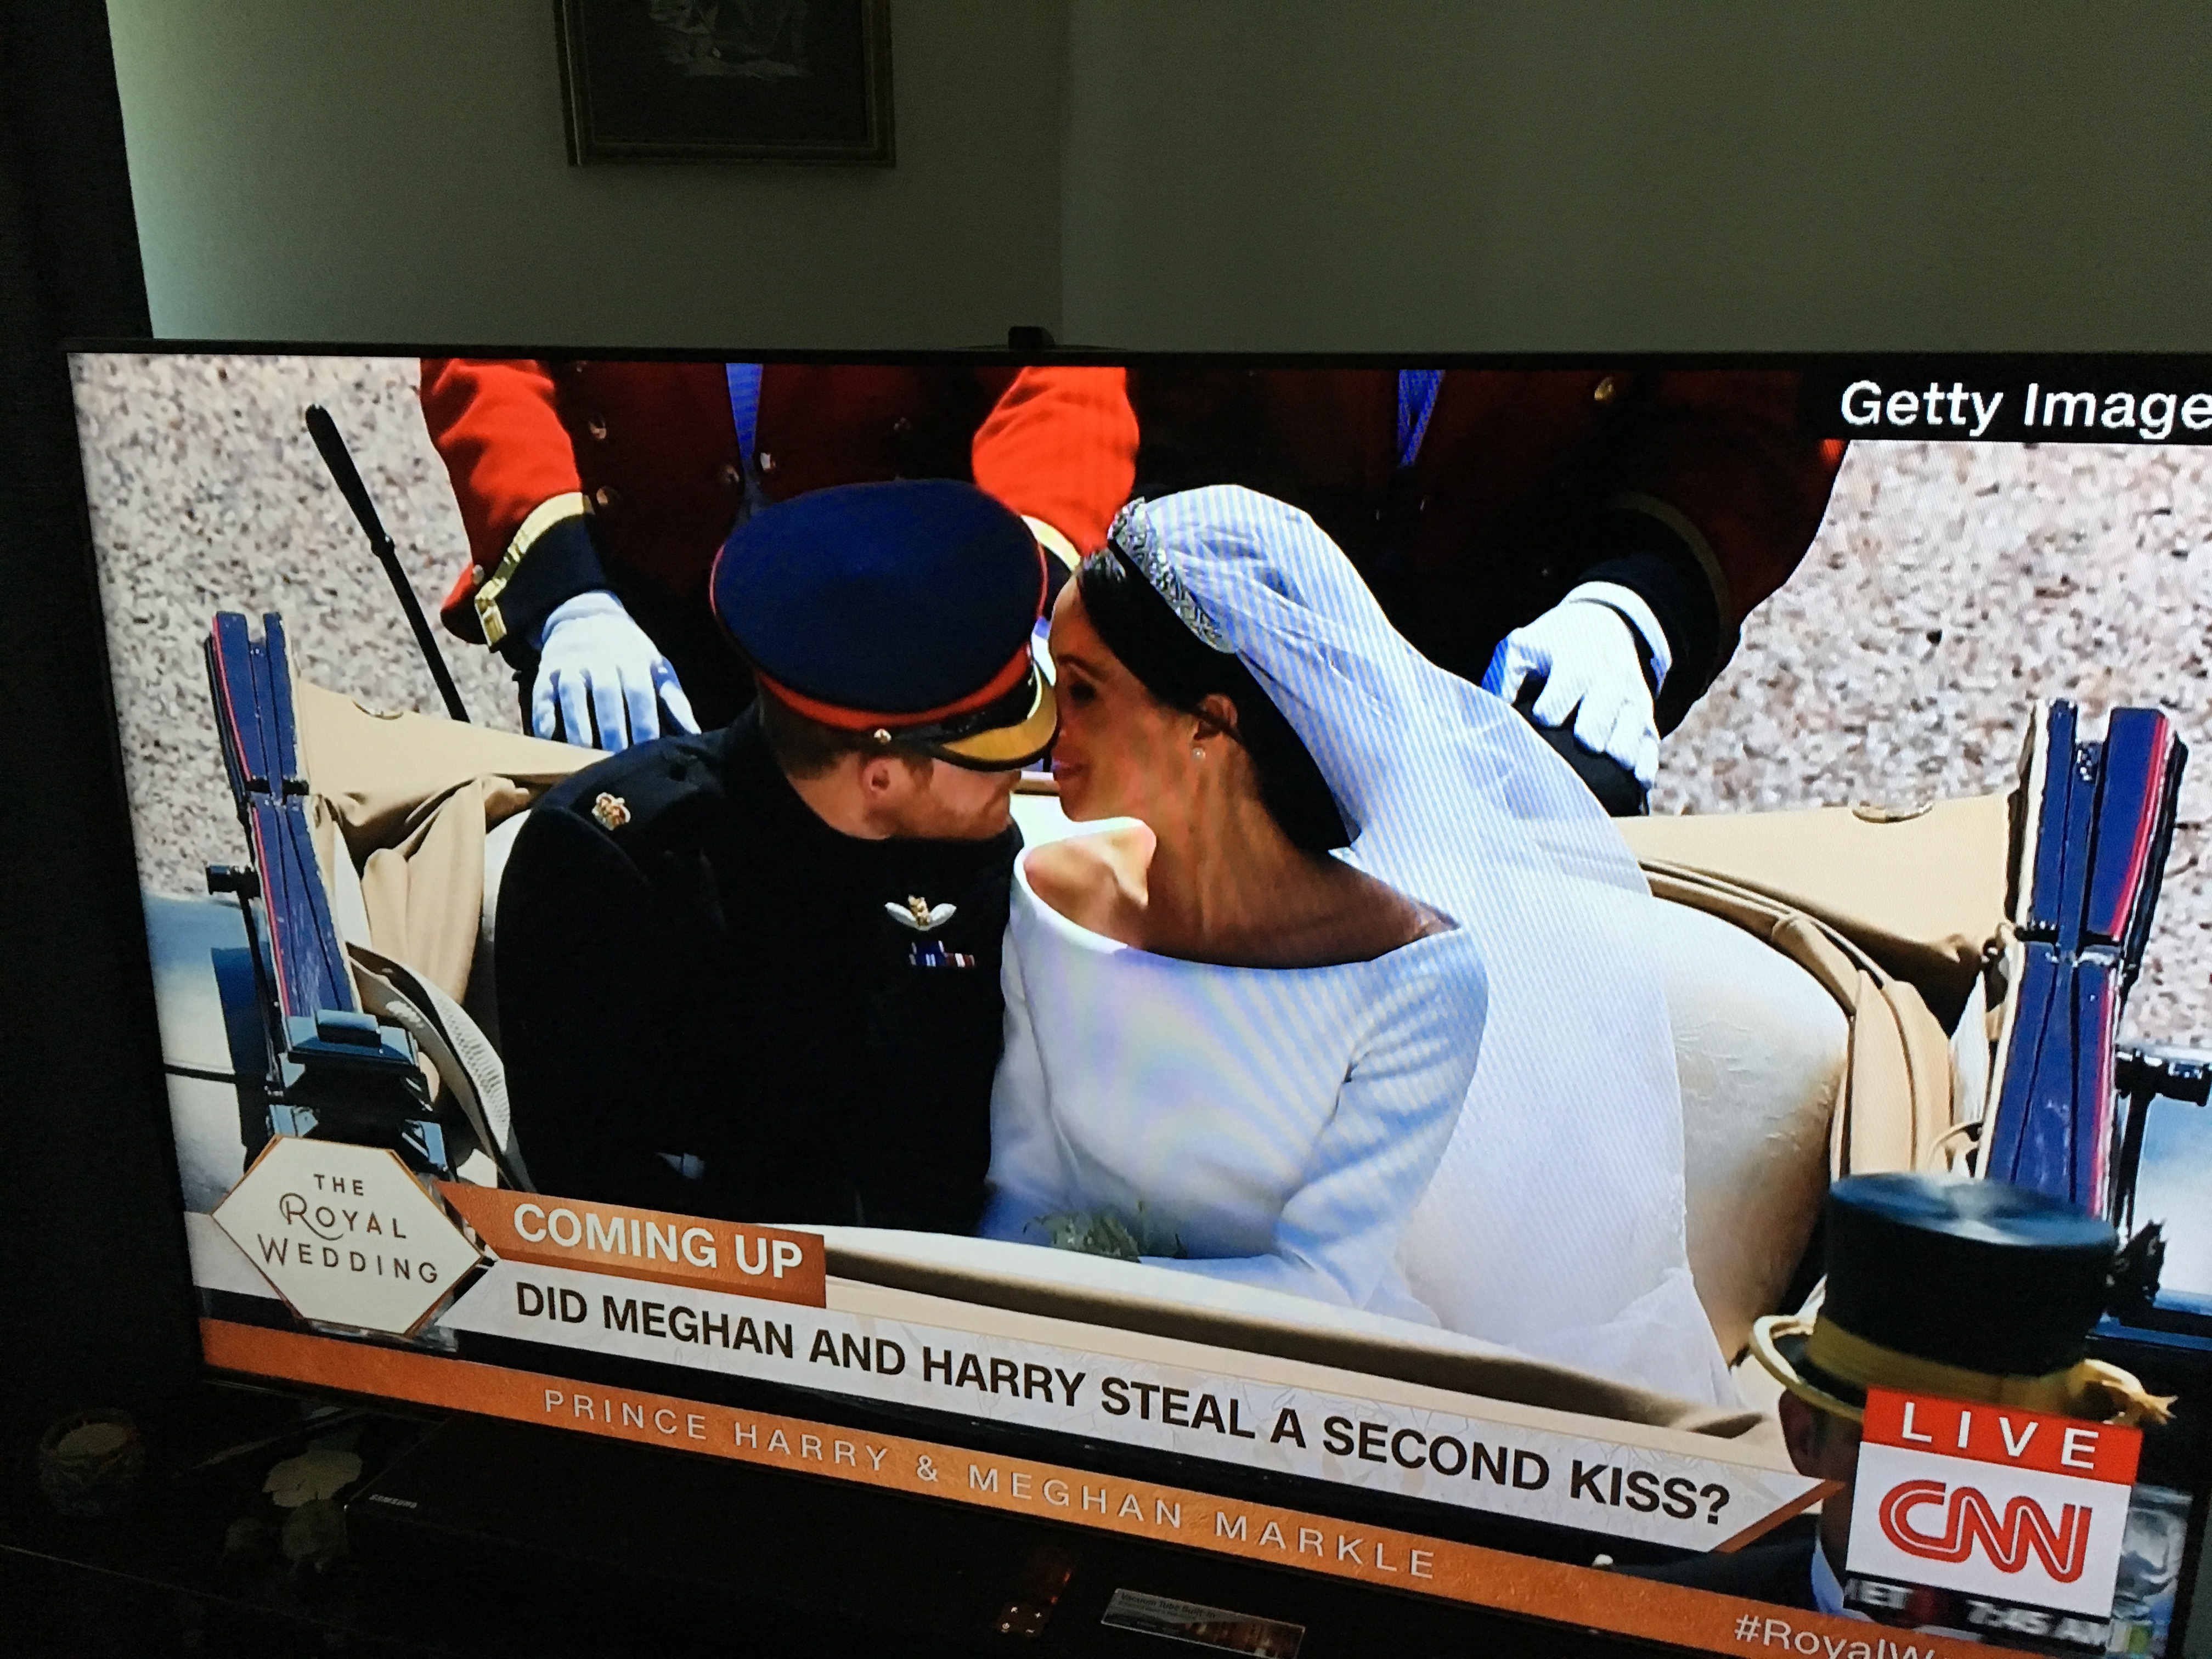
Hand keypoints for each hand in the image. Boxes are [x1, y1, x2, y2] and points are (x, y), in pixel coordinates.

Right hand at [530, 591, 697, 751]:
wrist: (586, 615)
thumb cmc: (629, 651)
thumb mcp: (655, 665)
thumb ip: (674, 699)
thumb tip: (694, 734)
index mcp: (632, 659)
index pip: (640, 692)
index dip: (644, 721)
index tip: (648, 750)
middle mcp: (601, 659)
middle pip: (607, 696)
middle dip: (612, 730)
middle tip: (616, 760)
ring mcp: (571, 664)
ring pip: (573, 695)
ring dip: (578, 726)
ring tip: (584, 755)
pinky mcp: (547, 671)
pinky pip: (542, 693)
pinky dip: (543, 714)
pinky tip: (548, 736)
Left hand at [1481, 595, 1660, 787]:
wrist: (1605, 625)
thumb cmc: (1554, 643)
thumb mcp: (1526, 644)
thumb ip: (1507, 674)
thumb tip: (1497, 709)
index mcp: (1578, 659)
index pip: (1569, 685)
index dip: (1550, 709)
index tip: (1539, 719)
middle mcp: (1611, 679)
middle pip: (1603, 715)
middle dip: (1589, 737)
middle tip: (1578, 745)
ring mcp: (1632, 700)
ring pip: (1632, 733)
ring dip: (1619, 754)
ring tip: (1603, 771)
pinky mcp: (1647, 717)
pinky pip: (1651, 745)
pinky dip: (1646, 765)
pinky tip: (1636, 783)